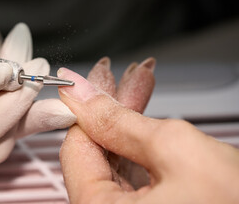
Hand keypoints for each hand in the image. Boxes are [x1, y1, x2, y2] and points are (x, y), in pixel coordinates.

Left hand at [58, 60, 238, 202]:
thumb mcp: (178, 152)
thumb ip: (121, 122)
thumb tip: (84, 96)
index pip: (76, 148)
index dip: (89, 108)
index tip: (96, 78)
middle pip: (97, 153)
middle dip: (114, 108)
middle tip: (125, 77)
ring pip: (116, 161)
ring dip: (128, 121)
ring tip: (140, 85)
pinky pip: (135, 176)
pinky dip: (142, 145)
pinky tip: (147, 119)